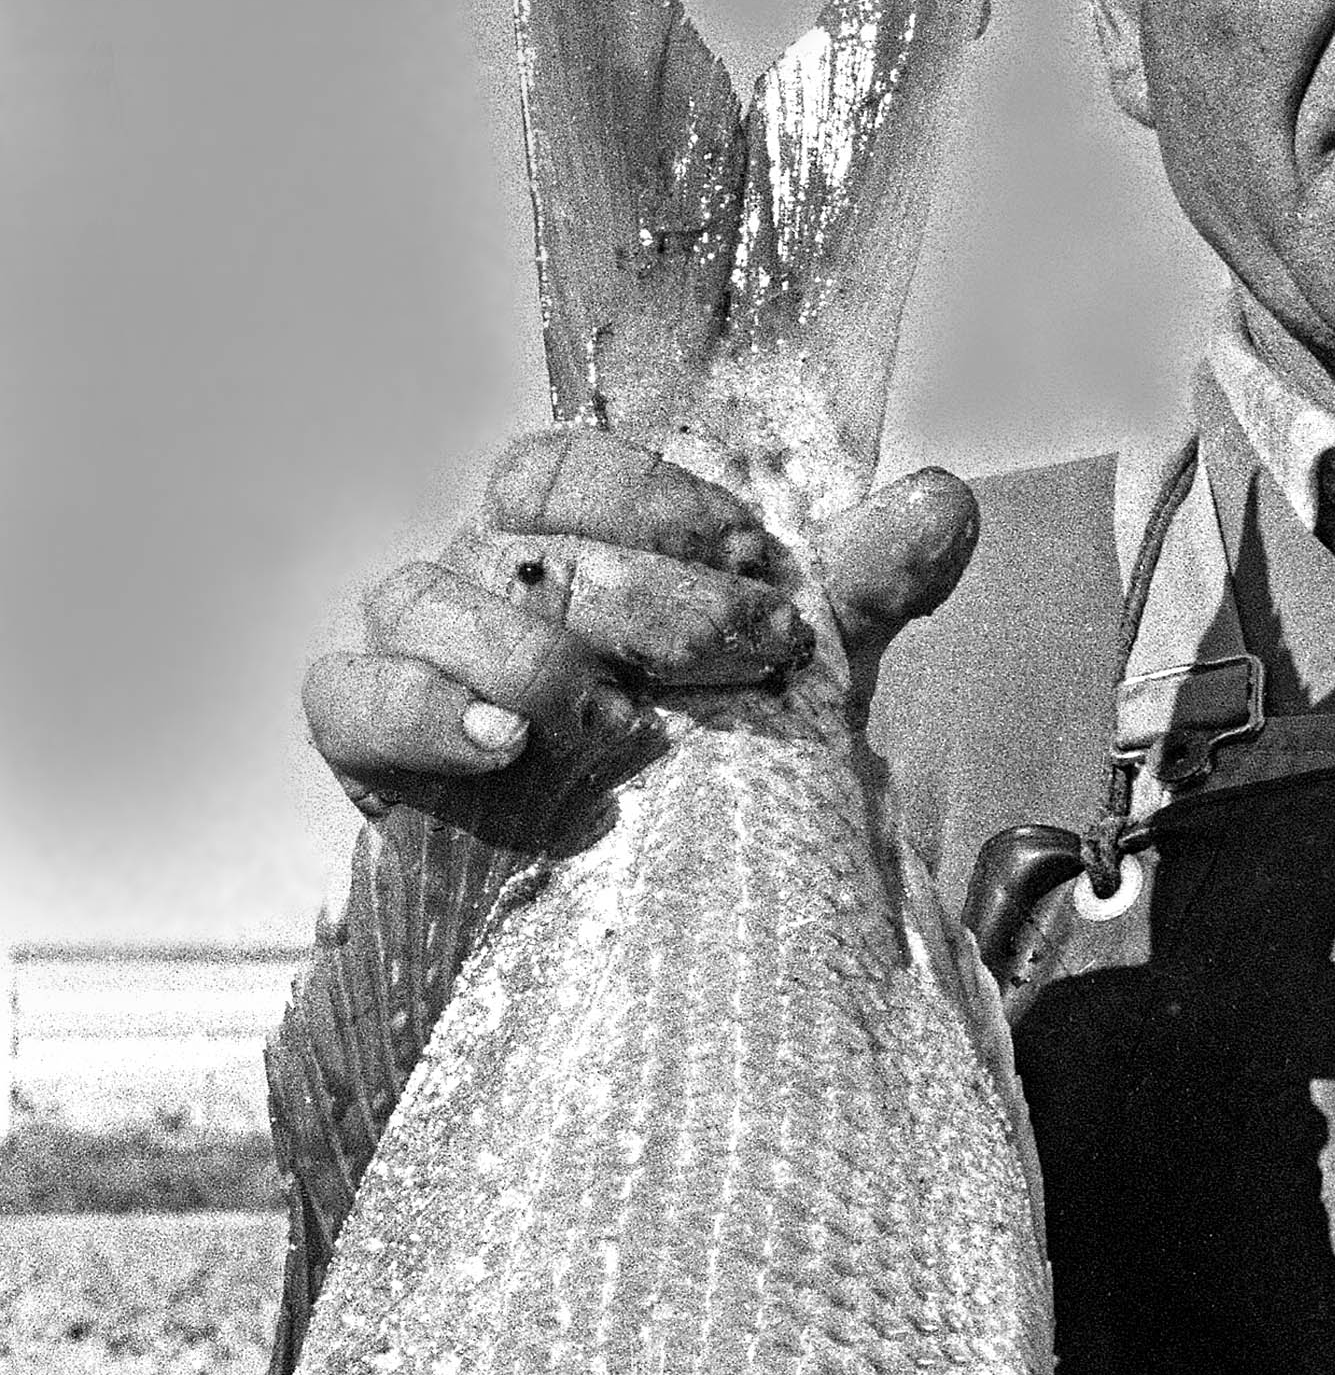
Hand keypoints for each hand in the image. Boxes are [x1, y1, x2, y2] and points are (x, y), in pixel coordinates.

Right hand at [302, 433, 976, 812]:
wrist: (631, 908)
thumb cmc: (702, 769)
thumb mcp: (797, 682)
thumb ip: (861, 591)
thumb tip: (946, 499)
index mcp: (561, 541)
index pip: (564, 466)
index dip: (657, 499)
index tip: (758, 561)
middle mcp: (475, 577)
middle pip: (524, 541)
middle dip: (652, 596)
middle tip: (756, 654)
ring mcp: (411, 654)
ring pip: (424, 600)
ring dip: (533, 653)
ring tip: (623, 722)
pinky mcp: (366, 744)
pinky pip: (348, 696)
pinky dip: (420, 709)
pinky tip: (498, 746)